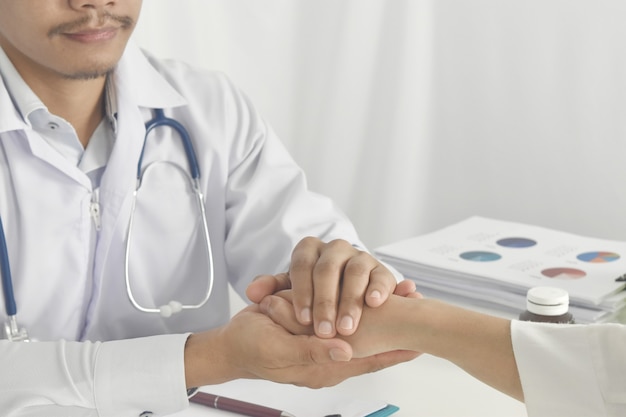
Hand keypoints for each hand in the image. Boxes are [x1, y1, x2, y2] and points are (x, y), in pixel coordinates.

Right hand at [184, 304, 417, 388]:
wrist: (230, 344)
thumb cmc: (251, 348)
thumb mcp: (279, 351)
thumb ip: (312, 353)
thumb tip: (346, 351)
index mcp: (325, 368)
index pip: (368, 361)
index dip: (394, 351)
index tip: (420, 342)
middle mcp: (330, 356)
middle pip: (372, 348)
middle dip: (397, 333)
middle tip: (422, 314)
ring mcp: (324, 342)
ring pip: (363, 334)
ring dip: (383, 320)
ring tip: (407, 303)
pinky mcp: (317, 328)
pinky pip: (347, 324)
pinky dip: (363, 311)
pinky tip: (376, 302)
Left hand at [247, 237, 399, 337]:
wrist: (348, 299)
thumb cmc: (314, 295)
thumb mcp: (292, 292)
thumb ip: (272, 291)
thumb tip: (252, 293)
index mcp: (310, 250)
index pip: (301, 264)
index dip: (301, 291)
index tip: (302, 319)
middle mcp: (335, 249)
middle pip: (328, 269)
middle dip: (325, 302)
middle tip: (323, 331)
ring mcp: (360, 257)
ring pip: (355, 272)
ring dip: (350, 301)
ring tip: (346, 327)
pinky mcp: (381, 270)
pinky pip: (381, 276)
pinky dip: (377, 289)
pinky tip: (372, 304)